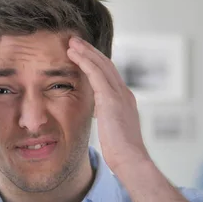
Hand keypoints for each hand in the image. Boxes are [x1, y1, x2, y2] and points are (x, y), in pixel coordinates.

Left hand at [67, 36, 149, 172]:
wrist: (131, 160)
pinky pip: (96, 73)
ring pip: (101, 64)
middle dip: (91, 52)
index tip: (84, 55)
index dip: (96, 63)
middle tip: (76, 42)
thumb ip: (107, 119)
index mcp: (125, 101)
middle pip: (107, 65)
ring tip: (72, 43)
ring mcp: (119, 95)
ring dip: (86, 51)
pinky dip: (84, 61)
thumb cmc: (121, 153)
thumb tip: (100, 117)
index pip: (110, 76)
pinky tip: (74, 53)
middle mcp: (124, 94)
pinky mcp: (111, 99)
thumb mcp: (113, 131)